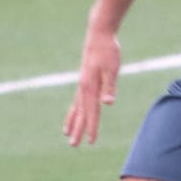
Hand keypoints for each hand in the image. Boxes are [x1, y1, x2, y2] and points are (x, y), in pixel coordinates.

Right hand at [64, 27, 121, 145]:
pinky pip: (77, 100)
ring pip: (76, 108)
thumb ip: (110, 86)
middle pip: (81, 113)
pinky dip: (73, 111)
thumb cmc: (108, 51)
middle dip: (78, 129)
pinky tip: (74, 115)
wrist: (98, 35)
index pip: (92, 112)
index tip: (91, 141)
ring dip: (73, 122)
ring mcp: (81, 84)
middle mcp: (83, 88)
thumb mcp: (112, 68)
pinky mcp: (83, 81)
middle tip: (74, 145)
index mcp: (90, 87)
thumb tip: (108, 103)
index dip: (92, 127)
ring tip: (67, 134)